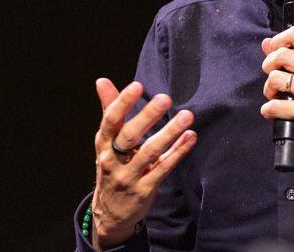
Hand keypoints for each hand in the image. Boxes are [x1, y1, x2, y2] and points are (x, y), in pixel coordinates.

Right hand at [91, 79, 196, 248]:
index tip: (137, 85)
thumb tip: (102, 80)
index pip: (110, 121)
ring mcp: (128, 176)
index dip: (122, 103)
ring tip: (187, 116)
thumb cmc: (112, 167)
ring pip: (149, 152)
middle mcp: (112, 159)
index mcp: (103, 144)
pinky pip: (163, 168)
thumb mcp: (106, 142)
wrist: (110, 214)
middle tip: (165, 98)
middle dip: (147, 116)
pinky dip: (178, 152)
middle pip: (129, 136)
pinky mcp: (144, 189)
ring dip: (169, 133)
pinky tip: (191, 137)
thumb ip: (109, 111)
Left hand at [260, 26, 293, 188]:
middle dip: (268, 67)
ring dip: (268, 91)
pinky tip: (276, 114)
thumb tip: (266, 43)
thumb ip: (293, 59)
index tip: (274, 53)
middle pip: (280, 54)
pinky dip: (268, 111)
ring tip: (276, 98)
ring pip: (274, 78)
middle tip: (274, 81)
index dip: (278, 41)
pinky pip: (273, 105)